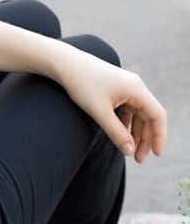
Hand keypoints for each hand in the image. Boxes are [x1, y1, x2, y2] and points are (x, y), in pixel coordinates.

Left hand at [53, 48, 166, 162]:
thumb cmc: (81, 85)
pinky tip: (120, 135)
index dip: (159, 136)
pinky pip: (127, 109)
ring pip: (137, 114)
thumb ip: (116, 132)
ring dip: (135, 133)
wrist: (64, 63)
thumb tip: (129, 151)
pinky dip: (126, 123)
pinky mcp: (116, 88)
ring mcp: (126, 86)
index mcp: (136, 89)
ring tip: (129, 151)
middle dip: (145, 139)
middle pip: (148, 116)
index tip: (156, 154)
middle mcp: (135, 86)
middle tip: (138, 159)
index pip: (157, 115)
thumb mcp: (99, 112)